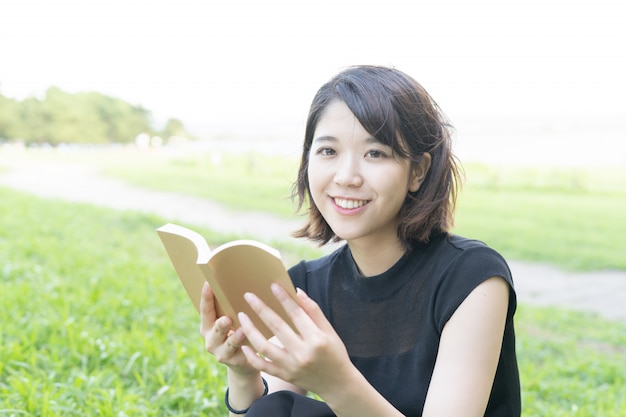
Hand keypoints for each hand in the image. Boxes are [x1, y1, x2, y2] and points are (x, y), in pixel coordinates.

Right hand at [199, 282, 255, 374]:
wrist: (242, 361)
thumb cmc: (236, 330)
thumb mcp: (231, 319)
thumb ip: (231, 307)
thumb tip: (242, 281)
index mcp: (208, 325)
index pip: (205, 310)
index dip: (206, 297)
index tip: (208, 283)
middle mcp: (211, 339)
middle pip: (215, 330)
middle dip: (220, 324)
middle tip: (227, 318)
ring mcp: (221, 353)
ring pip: (228, 345)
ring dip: (235, 338)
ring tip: (242, 331)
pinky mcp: (235, 362)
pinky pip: (242, 355)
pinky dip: (247, 349)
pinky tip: (254, 343)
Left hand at [238, 284, 352, 395]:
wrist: (338, 384)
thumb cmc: (335, 353)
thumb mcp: (330, 331)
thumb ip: (314, 311)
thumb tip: (298, 292)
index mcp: (316, 339)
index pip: (296, 313)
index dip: (283, 298)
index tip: (272, 286)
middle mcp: (302, 353)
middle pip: (276, 327)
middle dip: (260, 309)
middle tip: (248, 296)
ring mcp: (292, 366)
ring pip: (265, 347)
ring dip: (251, 330)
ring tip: (242, 316)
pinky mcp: (285, 376)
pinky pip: (263, 367)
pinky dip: (252, 356)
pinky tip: (244, 344)